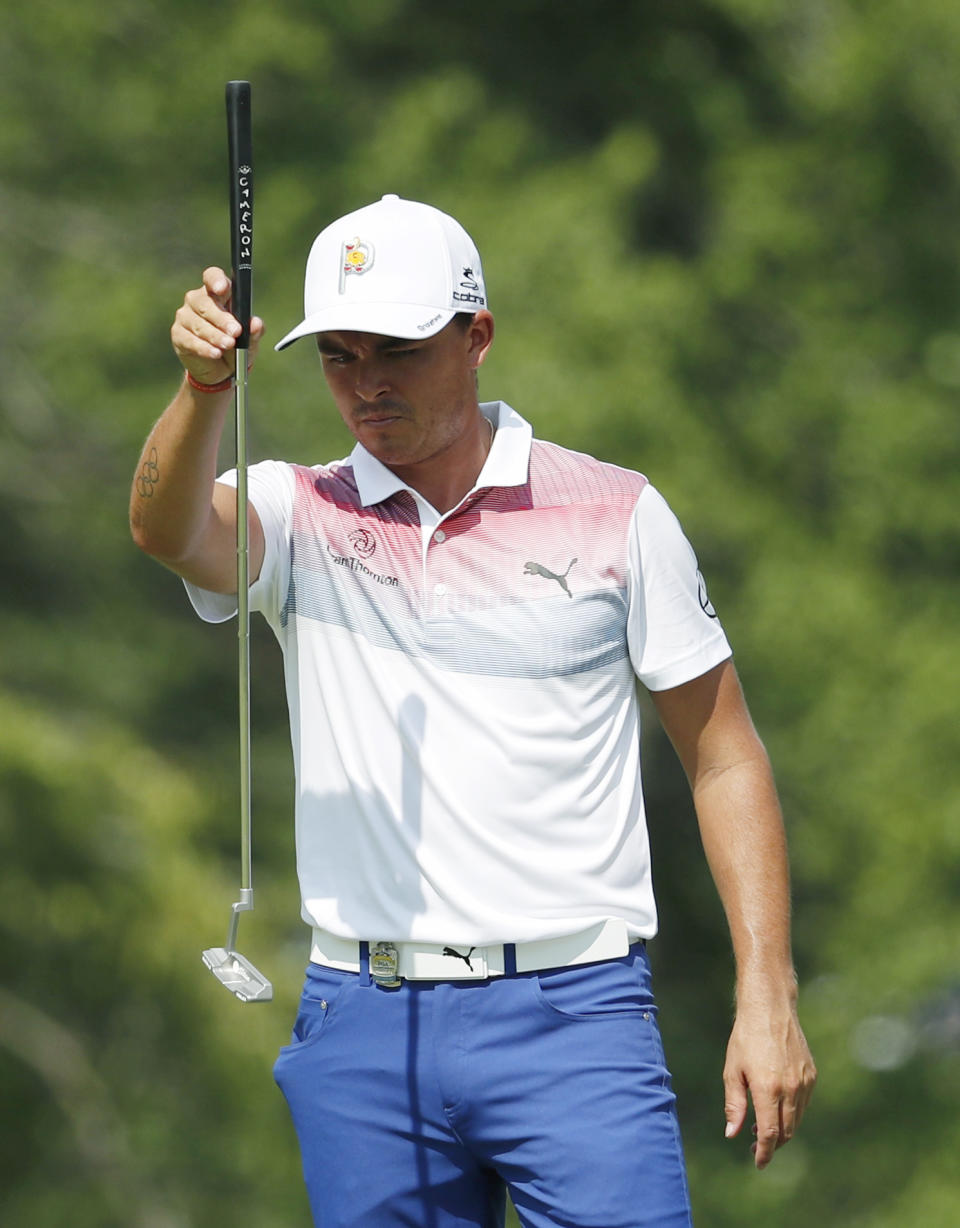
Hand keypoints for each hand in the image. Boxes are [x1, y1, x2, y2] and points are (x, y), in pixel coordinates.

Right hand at [171, 266, 264, 387]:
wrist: (221, 370)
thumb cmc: (236, 346)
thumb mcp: (249, 339)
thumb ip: (254, 331)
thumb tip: (256, 323)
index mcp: (217, 294)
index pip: (212, 277)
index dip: (216, 280)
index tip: (223, 289)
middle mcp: (198, 300)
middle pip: (205, 303)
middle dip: (222, 318)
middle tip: (236, 331)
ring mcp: (185, 316)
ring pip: (198, 324)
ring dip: (215, 335)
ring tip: (228, 345)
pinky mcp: (178, 335)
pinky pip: (190, 340)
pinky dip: (204, 348)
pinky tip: (215, 353)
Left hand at [722, 998, 815, 1168]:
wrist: (770, 1009)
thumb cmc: (745, 1038)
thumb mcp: (732, 1070)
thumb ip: (734, 1104)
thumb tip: (732, 1134)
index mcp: (767, 1089)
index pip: (769, 1134)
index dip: (763, 1152)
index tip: (757, 1163)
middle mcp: (790, 1088)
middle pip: (786, 1132)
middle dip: (772, 1144)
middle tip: (755, 1146)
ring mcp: (804, 1082)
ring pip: (796, 1120)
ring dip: (783, 1130)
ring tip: (762, 1126)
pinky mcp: (811, 1075)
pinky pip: (803, 1104)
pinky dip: (792, 1113)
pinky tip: (777, 1107)